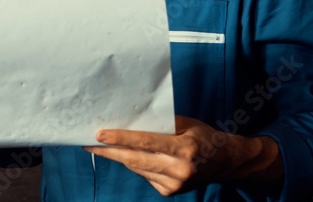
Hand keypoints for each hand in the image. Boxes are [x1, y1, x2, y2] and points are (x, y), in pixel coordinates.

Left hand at [83, 115, 281, 195]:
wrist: (225, 163)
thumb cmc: (203, 136)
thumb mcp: (186, 123)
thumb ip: (160, 124)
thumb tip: (129, 120)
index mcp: (184, 148)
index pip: (145, 142)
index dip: (120, 138)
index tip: (99, 134)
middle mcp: (179, 169)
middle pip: (135, 160)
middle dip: (108, 152)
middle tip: (87, 144)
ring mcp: (174, 184)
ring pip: (137, 168)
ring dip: (118, 157)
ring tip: (101, 146)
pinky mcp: (169, 192)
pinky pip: (144, 175)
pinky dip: (135, 165)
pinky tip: (130, 156)